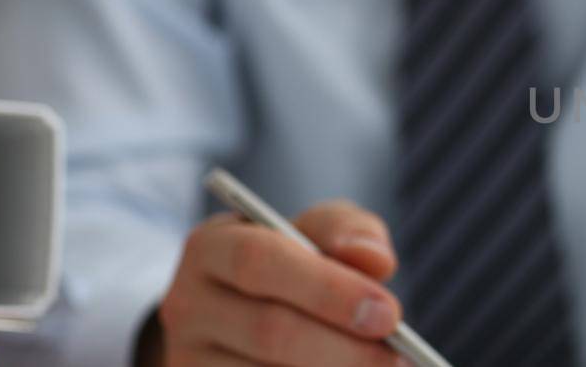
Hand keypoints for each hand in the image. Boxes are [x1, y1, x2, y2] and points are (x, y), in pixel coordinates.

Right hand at [149, 201, 404, 365]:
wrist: (243, 316)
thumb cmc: (293, 267)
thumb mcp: (314, 233)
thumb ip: (346, 231)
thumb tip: (375, 260)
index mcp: (210, 248)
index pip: (260, 261)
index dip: (328, 289)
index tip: (389, 313)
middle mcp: (187, 306)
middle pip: (268, 330)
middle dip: (343, 347)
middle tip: (398, 356)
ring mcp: (189, 360)